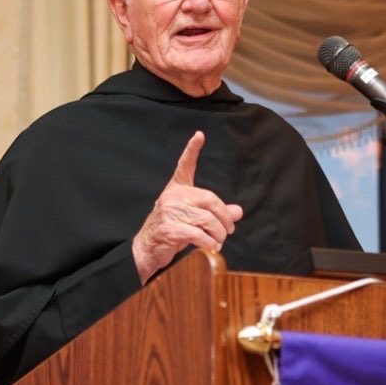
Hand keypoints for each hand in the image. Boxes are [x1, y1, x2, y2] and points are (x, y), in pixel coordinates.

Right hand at [132, 131, 242, 283]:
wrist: (148, 248)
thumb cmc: (172, 230)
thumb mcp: (194, 218)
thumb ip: (216, 213)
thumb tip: (238, 212)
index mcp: (177, 189)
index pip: (184, 166)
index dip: (191, 150)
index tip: (199, 135)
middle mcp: (173, 197)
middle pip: (209, 200)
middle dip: (224, 217)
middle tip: (229, 229)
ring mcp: (169, 212)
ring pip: (207, 220)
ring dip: (218, 233)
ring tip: (219, 241)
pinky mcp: (169, 229)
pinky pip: (198, 234)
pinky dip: (209, 242)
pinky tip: (211, 246)